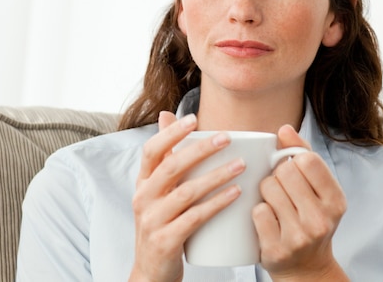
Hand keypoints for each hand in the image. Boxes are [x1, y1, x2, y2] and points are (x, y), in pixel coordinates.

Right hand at [128, 112, 244, 281]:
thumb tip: (167, 115)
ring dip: (216, 176)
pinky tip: (235, 194)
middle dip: (200, 150)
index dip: (170, 133)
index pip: (151, 150)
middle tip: (227, 138)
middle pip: (171, 167)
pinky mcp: (166, 241)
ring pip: (186, 192)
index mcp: (142, 182)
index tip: (193, 119)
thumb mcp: (157, 191)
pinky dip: (217, 204)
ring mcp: (152, 220)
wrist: (151, 271)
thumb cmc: (161, 224)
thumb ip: (165, 157)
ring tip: (241, 165)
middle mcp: (143, 198)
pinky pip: (195, 218)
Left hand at [252, 125, 347, 280]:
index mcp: (335, 201)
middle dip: (277, 176)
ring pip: (268, 188)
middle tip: (282, 190)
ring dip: (265, 193)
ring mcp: (299, 236)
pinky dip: (258, 212)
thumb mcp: (317, 189)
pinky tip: (268, 221)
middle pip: (284, 172)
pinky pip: (257, 211)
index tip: (292, 171)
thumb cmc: (309, 218)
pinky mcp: (277, 249)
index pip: (307, 159)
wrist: (307, 267)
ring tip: (275, 204)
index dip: (293, 160)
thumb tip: (284, 128)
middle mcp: (321, 220)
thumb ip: (302, 154)